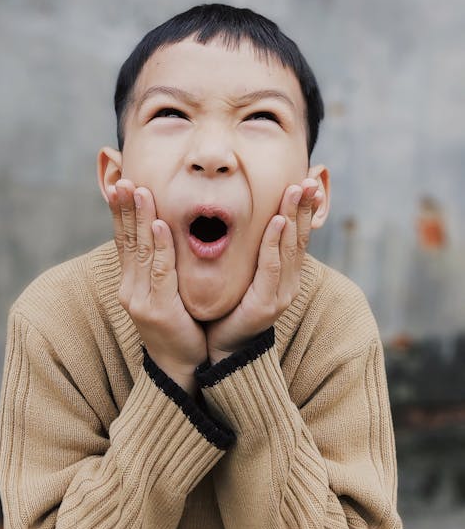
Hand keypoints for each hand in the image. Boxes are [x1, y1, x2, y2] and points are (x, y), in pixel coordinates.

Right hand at [106, 179, 207, 394]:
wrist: (182, 368)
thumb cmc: (179, 325)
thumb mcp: (166, 291)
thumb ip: (162, 265)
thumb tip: (164, 232)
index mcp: (132, 281)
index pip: (124, 239)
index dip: (121, 211)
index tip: (120, 183)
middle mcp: (131, 287)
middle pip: (127, 239)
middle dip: (125, 207)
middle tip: (123, 178)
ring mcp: (142, 299)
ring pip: (141, 250)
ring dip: (141, 218)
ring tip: (140, 191)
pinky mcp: (158, 309)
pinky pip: (160, 272)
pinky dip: (160, 247)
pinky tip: (160, 226)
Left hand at [206, 179, 320, 363]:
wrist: (221, 350)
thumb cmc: (229, 307)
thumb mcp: (244, 272)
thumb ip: (252, 249)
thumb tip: (252, 218)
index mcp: (284, 273)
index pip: (298, 234)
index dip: (304, 207)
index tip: (307, 179)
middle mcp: (288, 281)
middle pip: (300, 236)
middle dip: (304, 205)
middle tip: (308, 178)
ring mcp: (280, 293)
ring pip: (290, 247)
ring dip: (293, 215)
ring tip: (295, 190)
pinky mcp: (266, 304)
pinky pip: (271, 267)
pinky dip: (275, 243)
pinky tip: (278, 222)